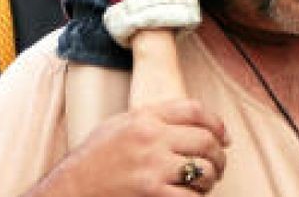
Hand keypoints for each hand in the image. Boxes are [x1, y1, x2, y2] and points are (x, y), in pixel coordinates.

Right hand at [35, 99, 229, 195]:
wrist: (73, 187)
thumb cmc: (95, 157)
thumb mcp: (121, 124)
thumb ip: (152, 118)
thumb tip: (192, 122)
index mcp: (145, 117)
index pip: (194, 109)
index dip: (217, 123)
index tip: (225, 137)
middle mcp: (151, 138)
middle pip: (205, 140)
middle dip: (219, 156)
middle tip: (219, 166)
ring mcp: (153, 167)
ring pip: (204, 170)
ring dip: (211, 179)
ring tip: (205, 183)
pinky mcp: (153, 193)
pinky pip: (191, 196)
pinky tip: (191, 196)